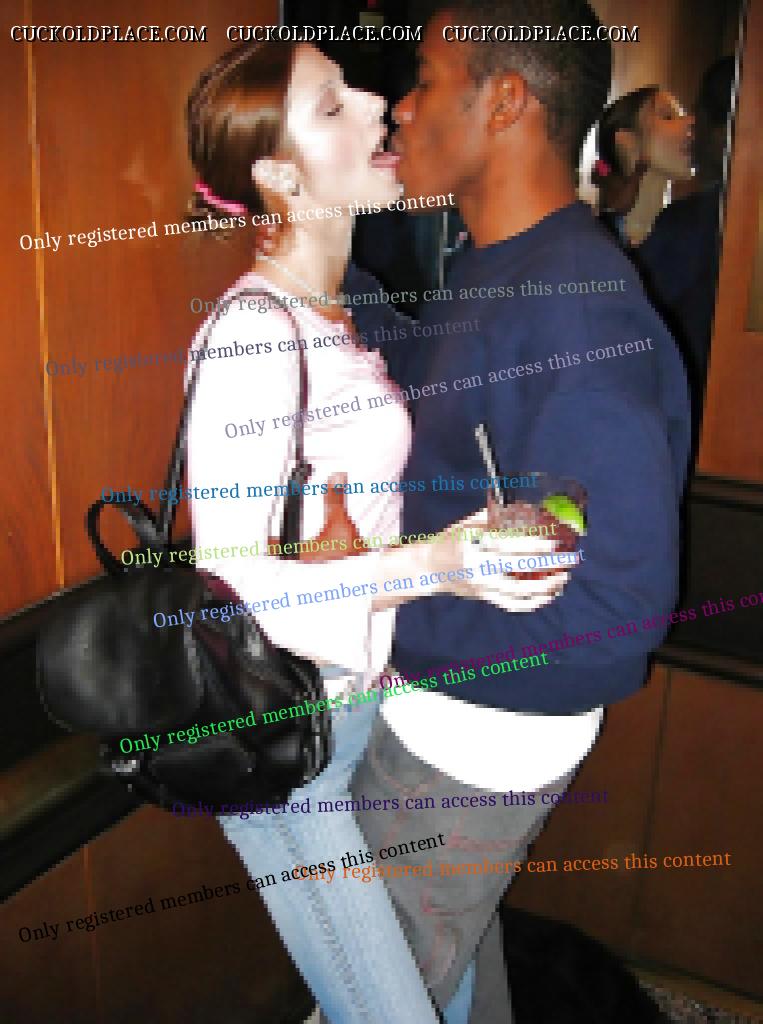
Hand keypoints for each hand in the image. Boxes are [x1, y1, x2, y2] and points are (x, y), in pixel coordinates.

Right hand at [426, 506, 570, 611]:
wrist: (431, 568)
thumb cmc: (453, 540)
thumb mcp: (469, 524)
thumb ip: (495, 516)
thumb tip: (528, 506)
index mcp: (472, 545)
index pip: (506, 547)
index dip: (531, 547)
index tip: (552, 544)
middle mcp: (476, 568)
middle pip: (519, 569)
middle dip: (548, 565)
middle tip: (570, 559)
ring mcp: (481, 586)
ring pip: (519, 592)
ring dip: (546, 587)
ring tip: (563, 578)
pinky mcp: (485, 598)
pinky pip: (513, 605)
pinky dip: (533, 602)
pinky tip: (549, 594)